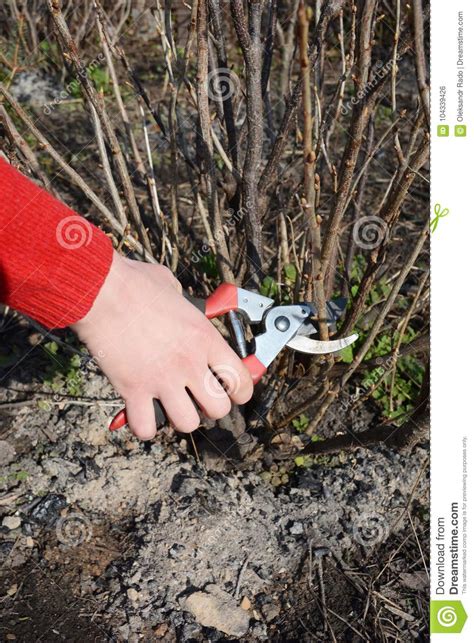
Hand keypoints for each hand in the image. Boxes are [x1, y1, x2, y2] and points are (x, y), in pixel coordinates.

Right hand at [71, 251, 252, 439]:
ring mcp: (162, 380)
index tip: (232, 391)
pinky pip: (146, 427)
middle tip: (197, 397)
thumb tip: (180, 302)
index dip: (240, 391)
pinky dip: (144, 426)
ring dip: (180, 417)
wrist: (102, 291)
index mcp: (205, 338)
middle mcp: (189, 363)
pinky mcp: (133, 390)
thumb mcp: (173, 288)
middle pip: (219, 409)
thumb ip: (185, 304)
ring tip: (170, 405)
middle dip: (210, 407)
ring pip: (187, 424)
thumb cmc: (135, 283)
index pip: (242, 380)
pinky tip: (141, 412)